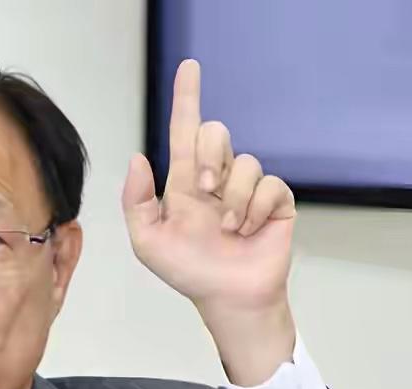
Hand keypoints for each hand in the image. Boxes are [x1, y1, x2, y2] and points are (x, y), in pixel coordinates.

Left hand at [122, 59, 297, 384]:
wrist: (226, 299)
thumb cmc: (188, 271)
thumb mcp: (148, 241)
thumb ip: (136, 201)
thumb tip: (138, 158)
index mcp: (186, 182)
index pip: (185, 132)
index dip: (186, 98)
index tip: (189, 67)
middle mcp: (217, 178)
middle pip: (217, 133)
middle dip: (210, 155)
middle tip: (203, 190)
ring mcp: (248, 189)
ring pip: (244, 162)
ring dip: (232, 198)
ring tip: (228, 228)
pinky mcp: (275, 202)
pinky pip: (270, 185)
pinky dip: (255, 209)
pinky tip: (248, 231)